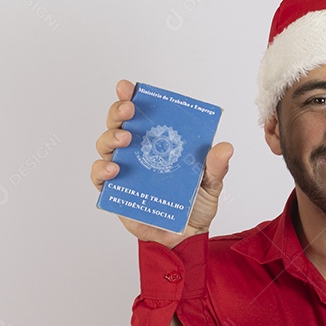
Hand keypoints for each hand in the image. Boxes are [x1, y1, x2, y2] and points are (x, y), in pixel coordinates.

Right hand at [91, 79, 233, 248]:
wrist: (185, 239)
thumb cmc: (194, 206)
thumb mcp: (211, 184)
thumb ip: (215, 167)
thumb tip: (225, 147)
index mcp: (158, 142)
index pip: (142, 115)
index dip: (131, 97)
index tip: (128, 86)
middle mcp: (138, 152)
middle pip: (119, 124)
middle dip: (119, 111)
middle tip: (129, 109)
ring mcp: (125, 170)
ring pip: (106, 145)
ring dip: (111, 137)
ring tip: (125, 139)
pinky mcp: (115, 192)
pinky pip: (100, 177)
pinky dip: (102, 170)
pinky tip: (114, 168)